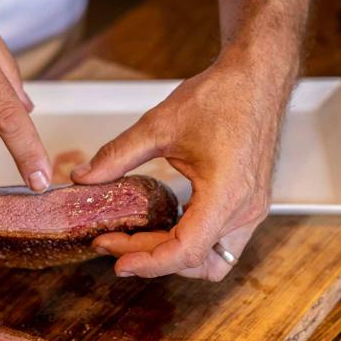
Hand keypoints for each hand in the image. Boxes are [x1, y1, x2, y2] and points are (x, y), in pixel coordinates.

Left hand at [72, 55, 289, 280]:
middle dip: (151, 257)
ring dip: (173, 257)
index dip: (148, 263)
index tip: (116, 261)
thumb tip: (83, 177)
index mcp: (227, 194)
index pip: (186, 251)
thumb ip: (117, 155)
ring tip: (135, 239)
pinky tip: (159, 226)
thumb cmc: (220, 96)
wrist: (257, 77)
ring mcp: (251, 210)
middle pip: (195, 261)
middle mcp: (245, 210)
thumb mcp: (159, 126)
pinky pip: (218, 242)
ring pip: (212, 260)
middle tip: (112, 241)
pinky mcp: (248, 204)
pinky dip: (188, 243)